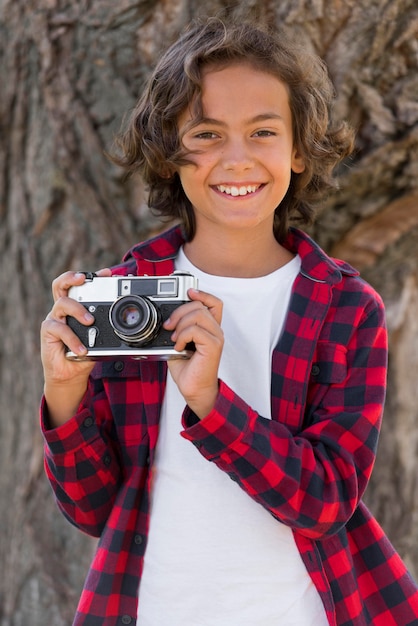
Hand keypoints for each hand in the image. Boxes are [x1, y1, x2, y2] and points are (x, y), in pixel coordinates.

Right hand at [41, 268, 110, 425]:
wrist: (71, 374)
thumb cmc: (86, 353)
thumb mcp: (101, 338)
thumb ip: (108, 327)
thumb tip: (128, 320)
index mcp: (77, 307)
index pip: (81, 286)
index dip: (92, 276)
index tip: (107, 273)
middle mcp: (64, 310)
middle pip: (61, 284)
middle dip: (72, 277)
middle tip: (84, 278)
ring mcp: (55, 319)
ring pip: (62, 303)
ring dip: (78, 310)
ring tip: (90, 321)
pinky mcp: (48, 332)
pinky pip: (60, 329)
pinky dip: (73, 339)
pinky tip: (82, 349)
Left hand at [165, 288, 223, 418]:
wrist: (194, 389)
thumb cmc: (188, 369)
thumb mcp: (178, 343)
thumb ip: (178, 328)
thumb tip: (166, 319)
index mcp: (210, 328)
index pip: (214, 302)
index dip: (202, 293)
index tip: (188, 292)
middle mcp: (216, 331)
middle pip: (200, 305)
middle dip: (179, 311)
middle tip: (169, 326)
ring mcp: (216, 337)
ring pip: (198, 314)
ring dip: (180, 324)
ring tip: (175, 339)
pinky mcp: (213, 346)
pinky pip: (195, 330)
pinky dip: (182, 336)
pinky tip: (179, 347)